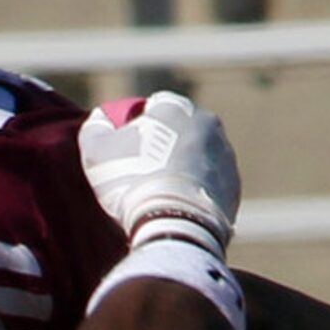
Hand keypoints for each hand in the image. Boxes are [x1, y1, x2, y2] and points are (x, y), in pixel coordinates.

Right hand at [79, 90, 240, 254]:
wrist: (173, 223)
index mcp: (177, 107)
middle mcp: (208, 124)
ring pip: (196, 160)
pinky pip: (208, 188)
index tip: (123, 150)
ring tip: (158, 198)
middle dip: (161, 149)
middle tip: (139, 177)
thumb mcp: (96, 151)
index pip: (153, 107)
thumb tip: (101, 120)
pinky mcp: (233, 188)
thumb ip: (96, 127)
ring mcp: (225, 157)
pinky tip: (175, 211)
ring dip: (179, 172)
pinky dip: (193, 195)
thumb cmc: (132, 180)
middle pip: (178, 132)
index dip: (135, 126)